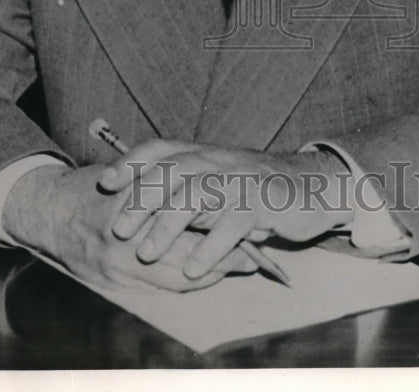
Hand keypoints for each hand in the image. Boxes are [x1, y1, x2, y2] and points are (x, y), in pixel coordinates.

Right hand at [1, 163, 256, 291]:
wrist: (50, 212)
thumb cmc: (94, 187)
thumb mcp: (131, 176)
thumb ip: (165, 187)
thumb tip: (213, 193)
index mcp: (132, 209)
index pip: (188, 225)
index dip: (222, 231)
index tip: (252, 226)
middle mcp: (125, 245)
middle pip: (188, 260)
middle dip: (223, 259)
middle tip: (254, 255)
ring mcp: (118, 271)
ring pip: (177, 281)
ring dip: (210, 275)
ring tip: (239, 265)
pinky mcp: (113, 286)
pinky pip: (161, 292)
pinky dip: (187, 285)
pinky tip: (205, 276)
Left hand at [99, 140, 353, 279]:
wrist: (313, 186)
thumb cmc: (255, 189)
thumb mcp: (218, 182)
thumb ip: (187, 190)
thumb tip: (141, 207)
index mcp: (204, 154)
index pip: (161, 148)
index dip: (132, 162)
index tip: (106, 183)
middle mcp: (218, 160)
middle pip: (173, 171)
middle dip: (141, 199)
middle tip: (117, 230)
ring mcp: (240, 179)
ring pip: (198, 193)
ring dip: (168, 224)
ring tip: (147, 254)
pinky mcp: (262, 202)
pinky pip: (233, 223)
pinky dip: (211, 247)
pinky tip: (193, 270)